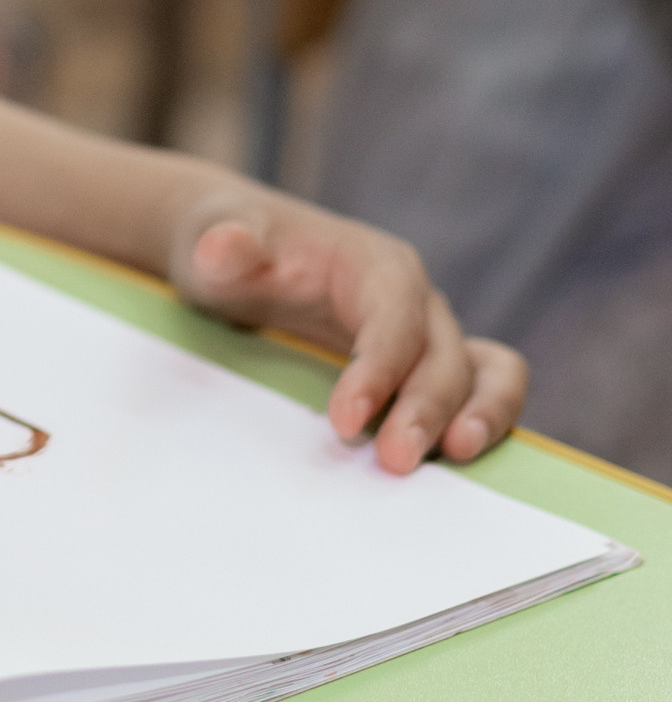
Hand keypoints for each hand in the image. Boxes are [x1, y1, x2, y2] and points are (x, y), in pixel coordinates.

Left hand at [168, 189, 525, 472]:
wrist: (236, 249)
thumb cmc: (232, 244)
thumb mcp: (217, 239)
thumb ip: (225, 245)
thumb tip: (223, 248)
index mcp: (372, 263)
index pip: (393, 315)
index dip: (380, 367)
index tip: (343, 420)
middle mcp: (412, 299)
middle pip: (442, 353)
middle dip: (425, 409)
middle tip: (393, 462)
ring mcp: (424, 335)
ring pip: (483, 371)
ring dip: (481, 415)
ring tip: (457, 457)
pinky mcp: (422, 369)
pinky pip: (478, 389)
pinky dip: (483, 420)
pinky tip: (458, 461)